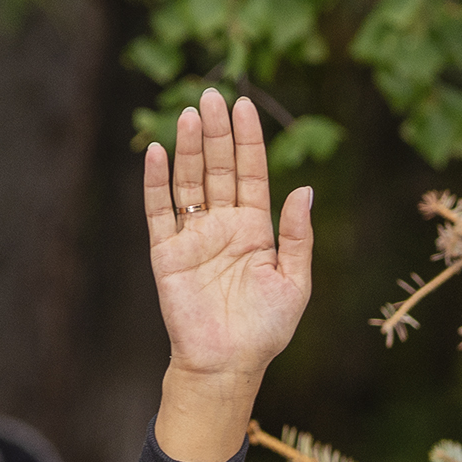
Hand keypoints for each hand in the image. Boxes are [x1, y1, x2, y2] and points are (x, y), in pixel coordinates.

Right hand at [146, 89, 313, 461]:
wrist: (227, 365)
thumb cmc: (264, 330)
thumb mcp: (295, 282)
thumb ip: (298, 236)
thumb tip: (304, 189)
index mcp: (255, 230)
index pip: (251, 173)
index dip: (248, 140)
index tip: (243, 106)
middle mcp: (223, 226)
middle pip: (218, 169)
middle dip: (216, 133)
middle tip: (211, 96)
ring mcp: (193, 237)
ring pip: (190, 182)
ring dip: (189, 148)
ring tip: (190, 115)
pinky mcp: (166, 253)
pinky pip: (159, 211)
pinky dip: (157, 183)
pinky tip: (160, 153)